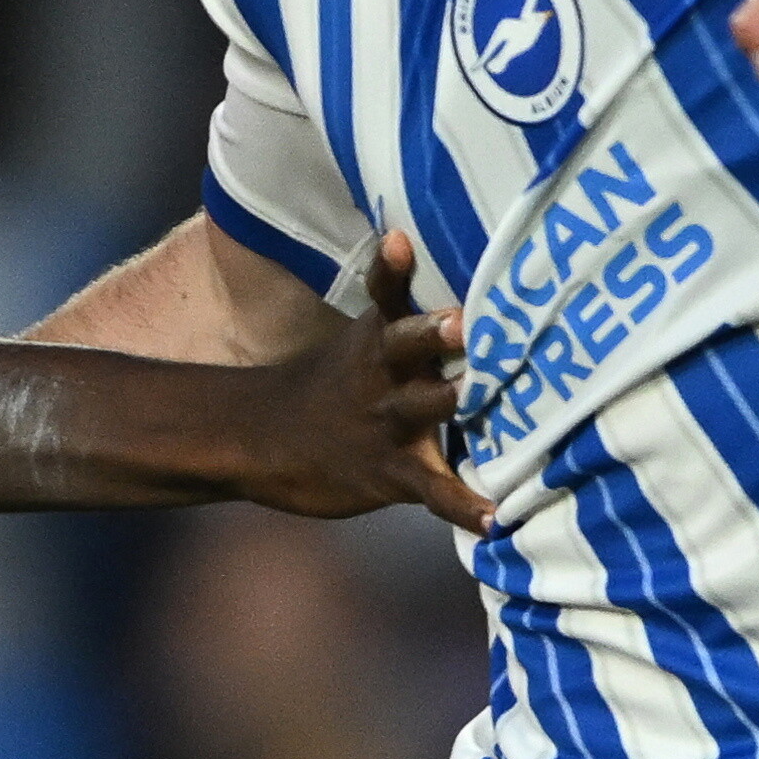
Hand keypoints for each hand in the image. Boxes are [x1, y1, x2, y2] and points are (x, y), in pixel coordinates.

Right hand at [243, 228, 494, 528]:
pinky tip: (493, 518)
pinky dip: (464, 504)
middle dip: (435, 332)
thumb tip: (438, 263)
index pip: (383, 293)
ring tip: (475, 398)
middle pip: (406, 344)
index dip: (391, 267)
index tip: (398, 240)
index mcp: (377, 336)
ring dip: (447, 401)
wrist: (265, 441)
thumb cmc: (333, 386)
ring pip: (422, 407)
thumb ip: (408, 314)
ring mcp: (386, 422)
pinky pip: (433, 489)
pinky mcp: (391, 471)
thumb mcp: (362, 342)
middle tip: (461, 320)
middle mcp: (383, 373)